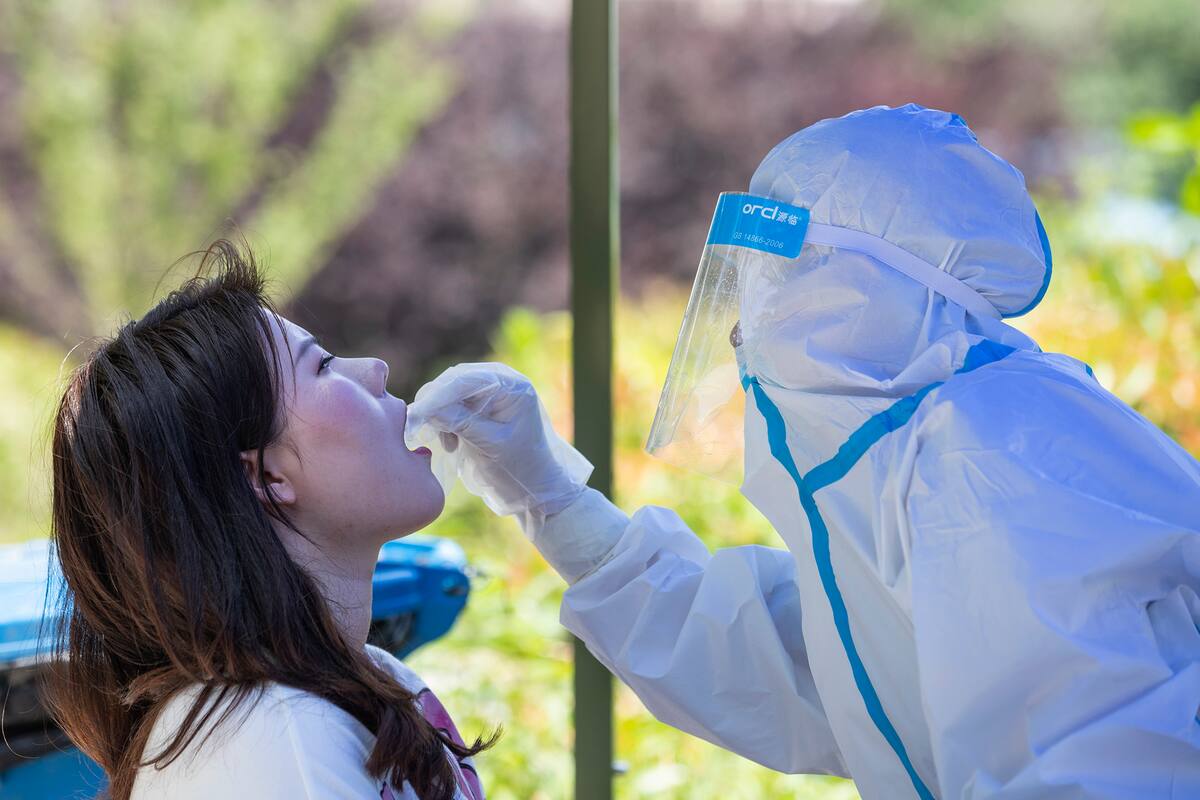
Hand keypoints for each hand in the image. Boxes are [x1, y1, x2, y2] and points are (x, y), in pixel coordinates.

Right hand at [408, 363, 591, 518]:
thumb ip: (460, 423)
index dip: (436, 397)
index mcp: (512, 386)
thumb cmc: (521, 468)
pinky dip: (444, 422)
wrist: (537, 487)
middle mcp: (501, 381)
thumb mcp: (490, 445)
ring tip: (447, 445)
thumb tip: (423, 409)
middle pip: (453, 381)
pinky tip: (450, 444)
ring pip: (448, 393)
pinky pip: (451, 405)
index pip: (465, 380)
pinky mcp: (480, 406)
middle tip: (416, 430)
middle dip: (434, 405)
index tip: (414, 416)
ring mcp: (490, 392)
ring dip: (438, 415)